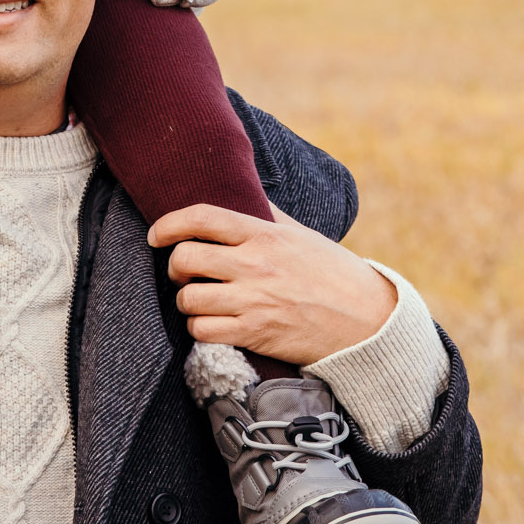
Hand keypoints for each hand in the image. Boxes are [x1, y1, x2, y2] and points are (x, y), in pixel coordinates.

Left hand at [149, 204, 398, 366]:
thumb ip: (269, 214)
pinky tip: (212, 324)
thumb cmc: (334, 273)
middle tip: (184, 273)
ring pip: (188, 298)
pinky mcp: (254, 334)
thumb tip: (246, 190)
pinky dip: (200, 328)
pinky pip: (203, 331)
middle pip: (185, 257)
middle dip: (176, 266)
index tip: (156, 234)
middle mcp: (255, 264)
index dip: (169, 223)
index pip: (203, 218)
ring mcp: (253, 300)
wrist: (367, 320)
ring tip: (201, 301)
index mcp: (265, 234)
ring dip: (187, 301)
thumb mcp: (302, 234)